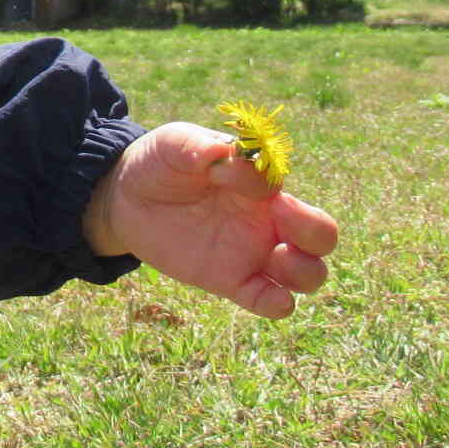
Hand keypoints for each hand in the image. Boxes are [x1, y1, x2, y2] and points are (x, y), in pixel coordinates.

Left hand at [83, 123, 337, 319]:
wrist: (127, 199)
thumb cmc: (160, 164)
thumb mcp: (174, 143)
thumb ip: (201, 145)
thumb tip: (223, 155)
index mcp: (260, 182)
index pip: (290, 186)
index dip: (266, 181)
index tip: (222, 174)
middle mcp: (267, 219)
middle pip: (321, 234)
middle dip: (315, 231)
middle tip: (281, 219)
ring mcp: (252, 252)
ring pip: (308, 272)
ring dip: (306, 271)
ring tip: (277, 258)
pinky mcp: (231, 281)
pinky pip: (270, 301)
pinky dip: (280, 304)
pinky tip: (273, 299)